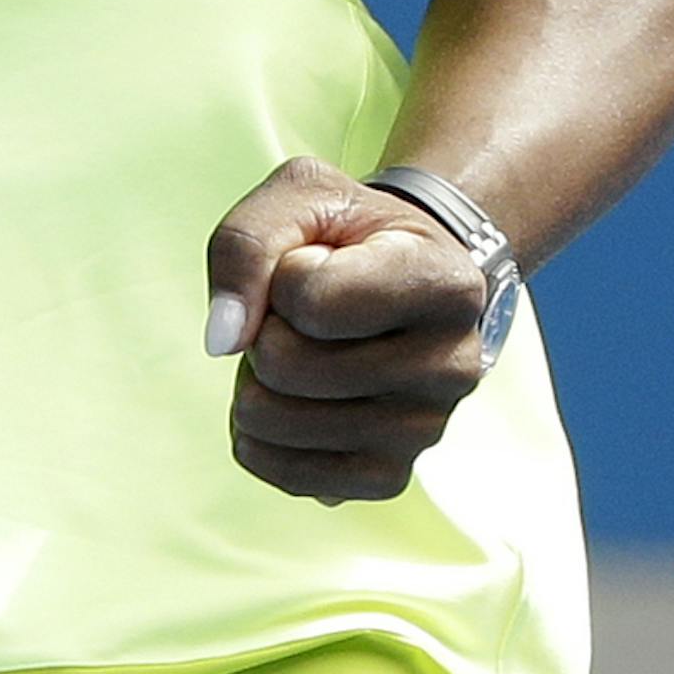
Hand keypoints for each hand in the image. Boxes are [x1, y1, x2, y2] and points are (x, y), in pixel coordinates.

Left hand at [203, 155, 487, 504]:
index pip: (309, 299)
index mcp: (445, 283)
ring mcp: (425, 431)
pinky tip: (291, 400)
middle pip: (284, 367)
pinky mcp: (389, 477)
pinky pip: (284, 475)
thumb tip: (222, 340)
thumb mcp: (302, 196)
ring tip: (301, 349)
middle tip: (299, 313)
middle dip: (264, 330)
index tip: (317, 261)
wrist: (403, 274)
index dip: (283, 274)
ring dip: (258, 380)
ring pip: (274, 422)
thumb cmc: (350, 233)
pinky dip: (260, 436)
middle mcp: (452, 366)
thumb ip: (247, 243)